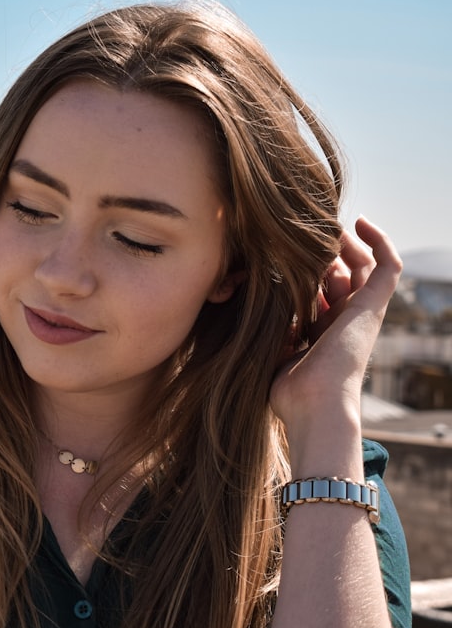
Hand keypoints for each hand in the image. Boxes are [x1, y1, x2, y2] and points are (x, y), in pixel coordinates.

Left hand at [269, 217, 401, 462]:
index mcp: (322, 332)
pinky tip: (359, 221)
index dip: (307, 270)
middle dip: (324, 253)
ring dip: (344, 243)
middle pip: (341, 274)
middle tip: (302, 233)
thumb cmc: (285, 390)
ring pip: (362, 266)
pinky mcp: (373, 306)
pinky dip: (378, 241)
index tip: (282, 252)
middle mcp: (344, 320)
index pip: (322, 291)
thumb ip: (265, 325)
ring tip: (326, 223)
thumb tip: (241, 295)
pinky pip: (386, 266)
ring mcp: (361, 313)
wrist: (314, 406)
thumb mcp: (269, 349)